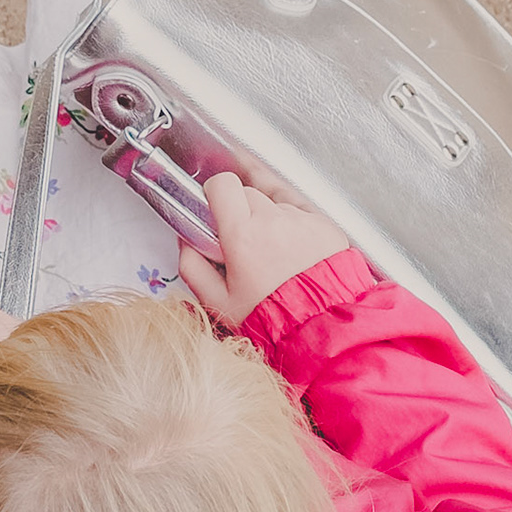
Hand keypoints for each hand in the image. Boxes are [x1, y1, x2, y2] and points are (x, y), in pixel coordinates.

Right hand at [175, 172, 350, 325]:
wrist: (320, 327)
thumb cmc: (270, 319)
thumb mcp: (218, 302)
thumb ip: (192, 267)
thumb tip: (186, 242)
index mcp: (242, 235)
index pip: (222, 184)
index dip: (215, 192)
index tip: (215, 208)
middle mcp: (274, 221)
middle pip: (248, 192)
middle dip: (241, 212)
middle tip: (243, 242)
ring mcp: (302, 220)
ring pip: (275, 202)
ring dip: (268, 220)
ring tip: (272, 255)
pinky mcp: (325, 224)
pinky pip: (301, 212)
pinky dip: (293, 226)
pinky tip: (292, 252)